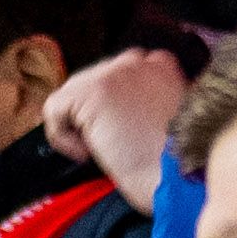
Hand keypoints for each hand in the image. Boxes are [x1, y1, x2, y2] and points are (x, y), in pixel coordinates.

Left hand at [37, 48, 191, 193]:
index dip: (112, 109)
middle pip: (90, 81)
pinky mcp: (92, 91)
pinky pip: (54, 109)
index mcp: (162, 65)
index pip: (118, 77)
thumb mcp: (171, 122)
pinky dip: (62, 137)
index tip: (125, 137)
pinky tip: (88, 154)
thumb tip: (113, 114)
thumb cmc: (178, 165)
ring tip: (104, 153)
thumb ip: (147, 104)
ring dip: (79, 128)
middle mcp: (139, 60)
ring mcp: (114, 73)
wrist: (182, 178)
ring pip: (70, 94)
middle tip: (113, 148)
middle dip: (92, 117)